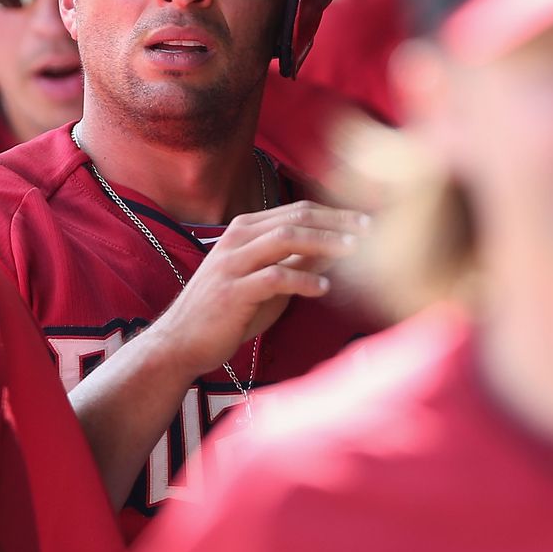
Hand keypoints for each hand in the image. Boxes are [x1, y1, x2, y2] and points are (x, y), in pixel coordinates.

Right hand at [151, 200, 367, 378]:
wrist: (181, 341)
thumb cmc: (229, 311)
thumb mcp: (268, 281)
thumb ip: (298, 262)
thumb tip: (339, 248)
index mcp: (246, 229)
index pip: (298, 210)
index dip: (335, 213)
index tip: (366, 220)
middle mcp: (238, 238)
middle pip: (296, 218)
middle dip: (337, 222)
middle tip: (370, 229)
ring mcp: (232, 263)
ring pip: (285, 239)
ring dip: (324, 243)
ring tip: (355, 252)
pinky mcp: (232, 291)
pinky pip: (274, 278)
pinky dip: (302, 280)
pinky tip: (324, 288)